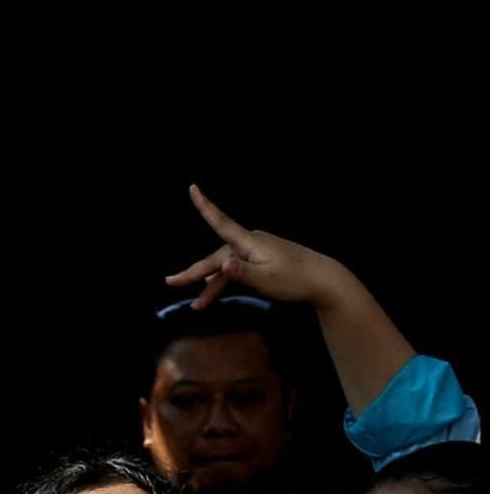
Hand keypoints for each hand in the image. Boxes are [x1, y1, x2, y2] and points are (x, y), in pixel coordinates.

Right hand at [166, 183, 346, 311]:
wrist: (322, 279)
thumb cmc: (294, 279)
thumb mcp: (266, 279)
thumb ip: (241, 272)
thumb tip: (221, 264)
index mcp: (249, 242)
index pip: (221, 222)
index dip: (205, 206)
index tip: (193, 188)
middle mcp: (249, 243)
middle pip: (215, 257)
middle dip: (194, 272)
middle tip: (171, 282)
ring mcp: (255, 251)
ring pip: (224, 266)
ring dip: (211, 285)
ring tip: (197, 305)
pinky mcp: (261, 260)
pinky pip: (236, 269)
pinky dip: (225, 282)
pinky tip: (214, 292)